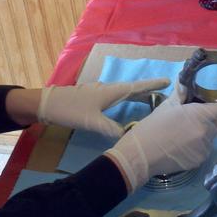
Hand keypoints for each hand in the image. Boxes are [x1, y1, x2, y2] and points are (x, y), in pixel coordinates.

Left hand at [36, 78, 169, 138]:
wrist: (47, 104)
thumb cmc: (71, 109)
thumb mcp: (92, 122)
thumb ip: (111, 129)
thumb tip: (129, 135)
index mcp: (111, 92)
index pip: (137, 87)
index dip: (153, 84)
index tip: (169, 81)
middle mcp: (108, 89)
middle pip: (132, 90)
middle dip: (148, 92)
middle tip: (164, 95)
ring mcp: (99, 93)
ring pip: (124, 93)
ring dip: (137, 96)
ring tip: (149, 102)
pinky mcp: (93, 99)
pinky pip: (116, 97)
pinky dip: (126, 101)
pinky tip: (125, 107)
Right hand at [105, 99, 216, 191]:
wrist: (141, 154)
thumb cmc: (152, 127)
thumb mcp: (166, 106)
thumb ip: (180, 93)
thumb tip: (184, 81)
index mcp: (200, 115)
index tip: (212, 107)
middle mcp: (206, 132)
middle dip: (209, 121)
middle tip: (192, 121)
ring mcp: (204, 148)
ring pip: (211, 138)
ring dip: (203, 135)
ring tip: (184, 135)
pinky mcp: (200, 160)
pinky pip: (204, 150)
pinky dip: (197, 148)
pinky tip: (182, 147)